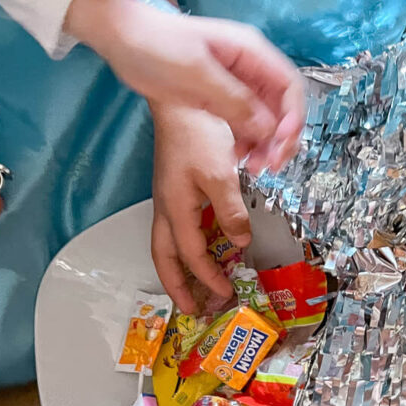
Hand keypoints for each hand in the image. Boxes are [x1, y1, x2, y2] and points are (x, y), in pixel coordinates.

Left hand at [65, 0, 303, 170]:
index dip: (293, 117)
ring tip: (252, 167)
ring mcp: (237, 84)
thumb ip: (236, 101)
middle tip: (269, 165)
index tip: (281, 144)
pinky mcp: (222, 98)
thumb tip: (268, 130)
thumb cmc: (157, 45)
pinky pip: (246, 125)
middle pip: (282, 108)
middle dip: (280, 138)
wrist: (123, 38)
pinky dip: (248, 144)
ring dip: (265, 146)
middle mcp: (251, 68)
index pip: (289, 87)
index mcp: (251, 52)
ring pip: (267, 121)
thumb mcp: (197, 73)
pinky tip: (238, 158)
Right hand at [150, 104, 246, 312]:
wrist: (179, 96)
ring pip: (168, 243)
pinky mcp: (175, 185)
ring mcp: (169, 196)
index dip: (207, 278)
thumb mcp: (220, 174)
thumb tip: (240, 241)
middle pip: (165, 257)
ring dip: (181, 268)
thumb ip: (231, 211)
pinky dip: (189, 244)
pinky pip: (178, 226)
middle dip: (177, 286)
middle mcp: (167, 206)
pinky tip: (206, 245)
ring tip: (196, 286)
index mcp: (174, 208)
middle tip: (192, 309)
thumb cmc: (196, 131)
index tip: (224, 294)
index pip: (191, 255)